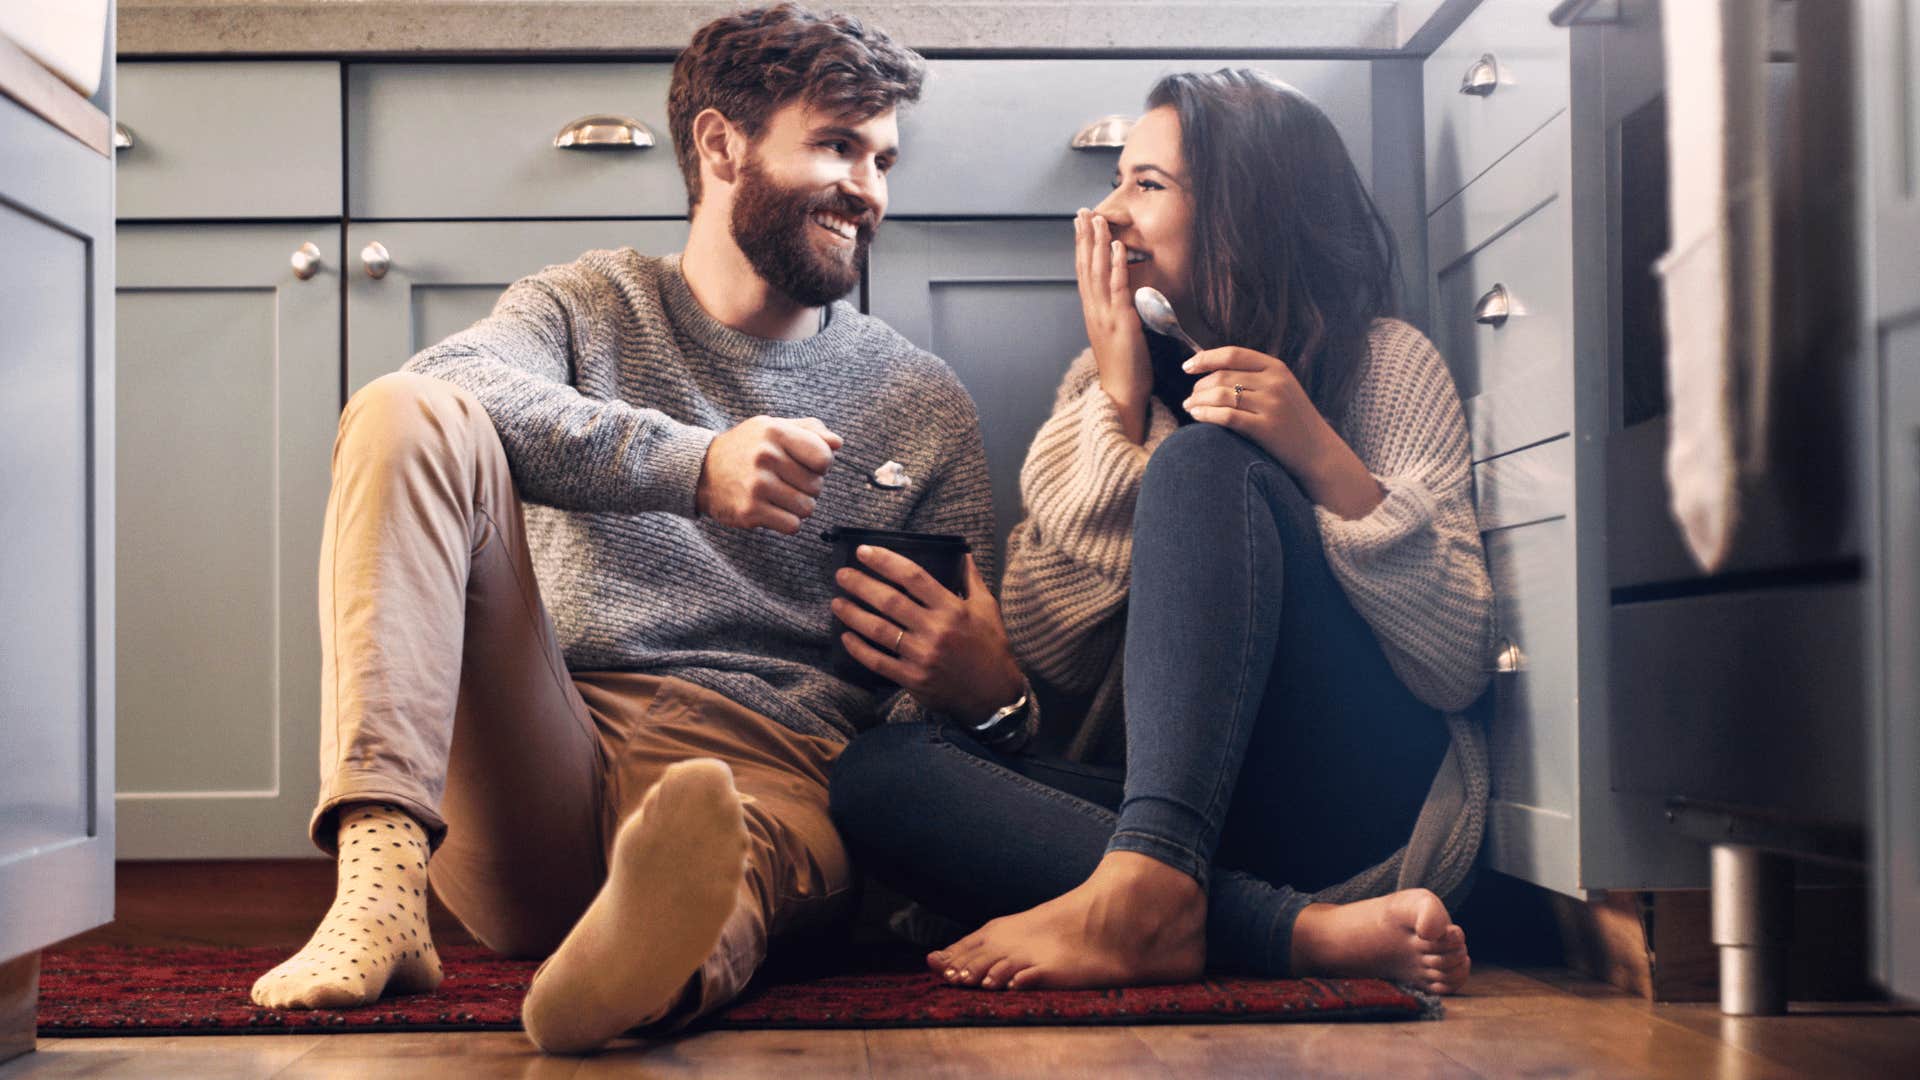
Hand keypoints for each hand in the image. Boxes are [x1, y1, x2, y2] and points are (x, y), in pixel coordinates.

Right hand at [696, 416, 842, 533]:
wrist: (701, 471)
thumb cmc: (745, 448)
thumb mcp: (773, 428)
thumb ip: (809, 430)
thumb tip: (837, 443)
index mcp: (774, 431)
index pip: (824, 457)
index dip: (821, 464)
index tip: (806, 464)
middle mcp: (765, 457)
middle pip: (817, 486)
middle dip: (807, 486)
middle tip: (786, 481)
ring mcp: (756, 486)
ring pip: (807, 508)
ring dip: (798, 506)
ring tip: (779, 495)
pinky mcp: (749, 511)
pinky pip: (792, 526)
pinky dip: (787, 521)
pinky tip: (772, 509)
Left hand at [832, 550, 1025, 724]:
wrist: (994, 694)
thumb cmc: (991, 646)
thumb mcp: (987, 608)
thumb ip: (971, 578)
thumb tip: (961, 552)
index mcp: (952, 608)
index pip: (913, 577)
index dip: (886, 561)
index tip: (864, 551)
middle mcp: (935, 629)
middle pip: (890, 601)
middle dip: (861, 584)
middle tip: (842, 574)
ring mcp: (922, 656)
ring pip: (879, 630)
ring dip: (853, 614)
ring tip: (837, 602)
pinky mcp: (913, 679)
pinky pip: (879, 661)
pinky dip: (859, 649)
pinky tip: (846, 636)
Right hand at [1075, 209, 1152, 441]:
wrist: (1121, 394)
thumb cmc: (1122, 370)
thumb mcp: (1114, 336)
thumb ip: (1113, 315)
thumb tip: (1119, 299)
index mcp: (1092, 313)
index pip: (1084, 273)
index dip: (1081, 247)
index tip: (1080, 226)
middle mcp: (1093, 311)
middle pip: (1086, 267)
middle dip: (1084, 238)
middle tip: (1083, 212)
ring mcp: (1104, 315)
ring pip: (1097, 272)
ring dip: (1097, 244)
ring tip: (1098, 219)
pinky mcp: (1120, 322)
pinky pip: (1116, 287)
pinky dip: (1115, 265)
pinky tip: (1115, 246)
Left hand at [1182, 347, 1385, 518]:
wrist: (1319, 453)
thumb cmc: (1293, 422)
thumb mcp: (1282, 389)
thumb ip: (1255, 377)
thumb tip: (1212, 371)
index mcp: (1277, 368)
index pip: (1232, 354)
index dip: (1205, 358)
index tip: (1187, 367)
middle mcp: (1275, 382)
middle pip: (1222, 376)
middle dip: (1199, 386)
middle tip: (1190, 397)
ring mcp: (1272, 405)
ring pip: (1220, 395)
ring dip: (1198, 401)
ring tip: (1190, 408)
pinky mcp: (1266, 428)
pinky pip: (1226, 417)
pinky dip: (1206, 415)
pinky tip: (1197, 417)